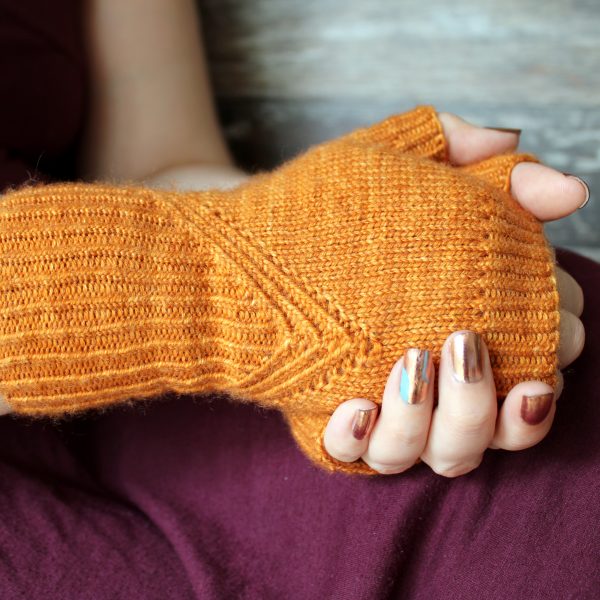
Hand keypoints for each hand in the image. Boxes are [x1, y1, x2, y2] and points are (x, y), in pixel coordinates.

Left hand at [323, 113, 586, 476]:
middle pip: (503, 425)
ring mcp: (394, 406)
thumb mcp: (401, 160)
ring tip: (409, 362)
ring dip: (439, 421)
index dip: (556, 340)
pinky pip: (360, 456)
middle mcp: (441, 377)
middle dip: (499, 401)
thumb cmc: (332, 203)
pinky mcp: (339, 421)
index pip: (547, 355)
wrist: (248, 242)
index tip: (547, 311)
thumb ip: (478, 163)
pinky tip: (351, 404)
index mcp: (471, 323)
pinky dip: (362, 439)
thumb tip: (567, 188)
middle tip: (465, 342)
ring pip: (444, 453)